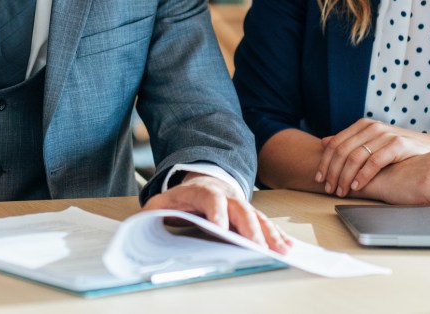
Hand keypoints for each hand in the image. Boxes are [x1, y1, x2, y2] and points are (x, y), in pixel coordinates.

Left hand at [142, 173, 290, 253]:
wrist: (203, 180)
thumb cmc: (183, 198)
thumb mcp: (164, 200)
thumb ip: (154, 208)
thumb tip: (142, 219)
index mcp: (202, 191)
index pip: (209, 198)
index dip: (215, 211)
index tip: (219, 227)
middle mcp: (226, 196)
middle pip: (240, 209)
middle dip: (250, 228)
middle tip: (257, 247)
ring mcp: (240, 204)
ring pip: (257, 217)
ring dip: (269, 233)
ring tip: (280, 250)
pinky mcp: (250, 213)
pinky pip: (266, 223)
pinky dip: (277, 234)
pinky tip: (288, 246)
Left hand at [318, 118, 429, 195]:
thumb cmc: (398, 149)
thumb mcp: (372, 142)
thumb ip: (350, 142)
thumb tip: (323, 142)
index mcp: (362, 125)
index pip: (335, 143)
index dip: (325, 162)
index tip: (319, 179)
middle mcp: (372, 127)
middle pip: (342, 150)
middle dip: (332, 172)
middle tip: (329, 188)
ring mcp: (385, 134)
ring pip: (355, 157)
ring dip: (345, 176)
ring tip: (341, 190)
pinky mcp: (398, 144)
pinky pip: (374, 161)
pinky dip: (363, 175)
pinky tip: (357, 186)